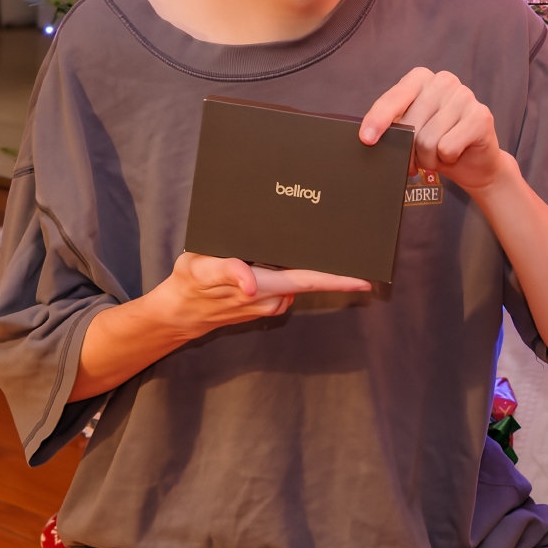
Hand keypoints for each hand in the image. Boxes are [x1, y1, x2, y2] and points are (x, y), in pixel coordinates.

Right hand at [68, 252, 372, 401]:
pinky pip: (285, 282)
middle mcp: (273, 298)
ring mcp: (270, 302)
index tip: (367, 277)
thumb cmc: (191, 283)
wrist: (181, 310)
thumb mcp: (201, 269)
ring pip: (297, 279)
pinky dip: (289, 268)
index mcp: (263, 287)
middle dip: (330, 264)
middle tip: (352, 243)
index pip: (310, 281)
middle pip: (309, 278)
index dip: (340, 280)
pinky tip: (280, 252)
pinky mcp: (265, 301)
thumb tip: (250, 284)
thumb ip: (226, 272)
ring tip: (311, 236)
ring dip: (305, 263)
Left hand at [360, 67, 507, 192]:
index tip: (366, 139)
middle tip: (418, 157)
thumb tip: (370, 139)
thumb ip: (393, 127)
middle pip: (410, 126)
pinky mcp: (480, 116)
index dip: (378, 120)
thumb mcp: (409, 132)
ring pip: (427, 141)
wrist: (474, 163)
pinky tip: (456, 153)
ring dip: (429, 159)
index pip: (393, 99)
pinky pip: (446, 148)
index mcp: (420, 78)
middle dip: (410, 151)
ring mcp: (464, 95)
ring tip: (439, 154)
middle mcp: (443, 81)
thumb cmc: (437, 145)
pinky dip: (447, 159)